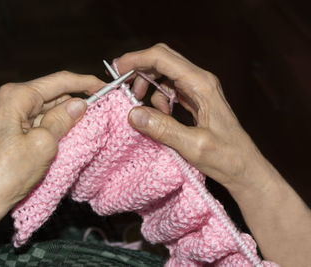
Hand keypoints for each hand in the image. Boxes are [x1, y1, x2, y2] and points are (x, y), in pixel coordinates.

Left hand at [0, 71, 104, 208]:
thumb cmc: (5, 173)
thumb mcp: (43, 144)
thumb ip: (63, 119)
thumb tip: (80, 104)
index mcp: (16, 96)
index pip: (58, 81)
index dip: (85, 83)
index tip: (105, 87)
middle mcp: (8, 99)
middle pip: (51, 94)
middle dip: (75, 103)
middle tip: (100, 111)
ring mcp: (5, 114)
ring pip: (44, 109)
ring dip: (64, 117)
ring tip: (86, 127)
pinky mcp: (6, 129)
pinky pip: (35, 122)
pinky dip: (52, 127)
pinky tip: (66, 136)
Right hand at [116, 44, 310, 265]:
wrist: (244, 169)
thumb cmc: (226, 157)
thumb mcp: (193, 145)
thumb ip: (163, 128)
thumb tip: (133, 113)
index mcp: (201, 85)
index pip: (162, 58)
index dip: (136, 59)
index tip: (116, 70)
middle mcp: (200, 81)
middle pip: (162, 60)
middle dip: (138, 70)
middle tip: (121, 87)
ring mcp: (198, 90)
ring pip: (164, 74)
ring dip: (147, 86)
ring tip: (141, 108)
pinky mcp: (195, 100)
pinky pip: (169, 90)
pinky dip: (158, 99)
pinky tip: (160, 116)